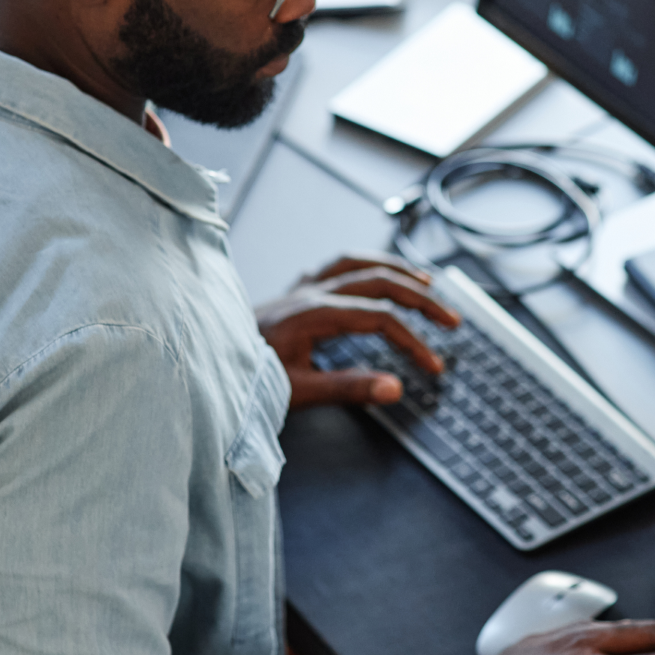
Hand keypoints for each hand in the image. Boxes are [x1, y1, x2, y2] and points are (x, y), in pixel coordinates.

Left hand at [256, 252, 460, 408]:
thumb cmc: (244, 379)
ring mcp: (299, 288)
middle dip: (421, 298)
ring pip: (357, 263)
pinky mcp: (292, 292)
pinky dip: (363, 266)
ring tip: (426, 281)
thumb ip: (348, 389)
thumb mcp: (297, 391)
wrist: (203, 361)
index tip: (433, 366)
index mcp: (313, 314)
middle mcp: (308, 292)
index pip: (380, 319)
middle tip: (451, 319)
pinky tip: (374, 274)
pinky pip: (335, 266)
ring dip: (396, 270)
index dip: (413, 341)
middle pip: (378, 281)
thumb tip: (396, 389)